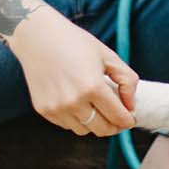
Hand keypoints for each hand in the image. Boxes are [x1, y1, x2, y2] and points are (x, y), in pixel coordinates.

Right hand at [7, 5, 137, 135]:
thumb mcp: (108, 56)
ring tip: (95, 106)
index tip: (130, 118)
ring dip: (94, 123)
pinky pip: (67, 125)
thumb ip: (127, 80)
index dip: (128, 120)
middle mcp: (74, 102)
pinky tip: (77, 102)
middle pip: (103, 130)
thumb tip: (131, 106)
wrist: (37, 37)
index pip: (118, 117)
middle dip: (114, 126)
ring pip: (84, 130)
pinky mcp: (44, 110)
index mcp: (93, 87)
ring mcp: (57, 108)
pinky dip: (76, 119)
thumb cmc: (75, 43)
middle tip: (118, 117)